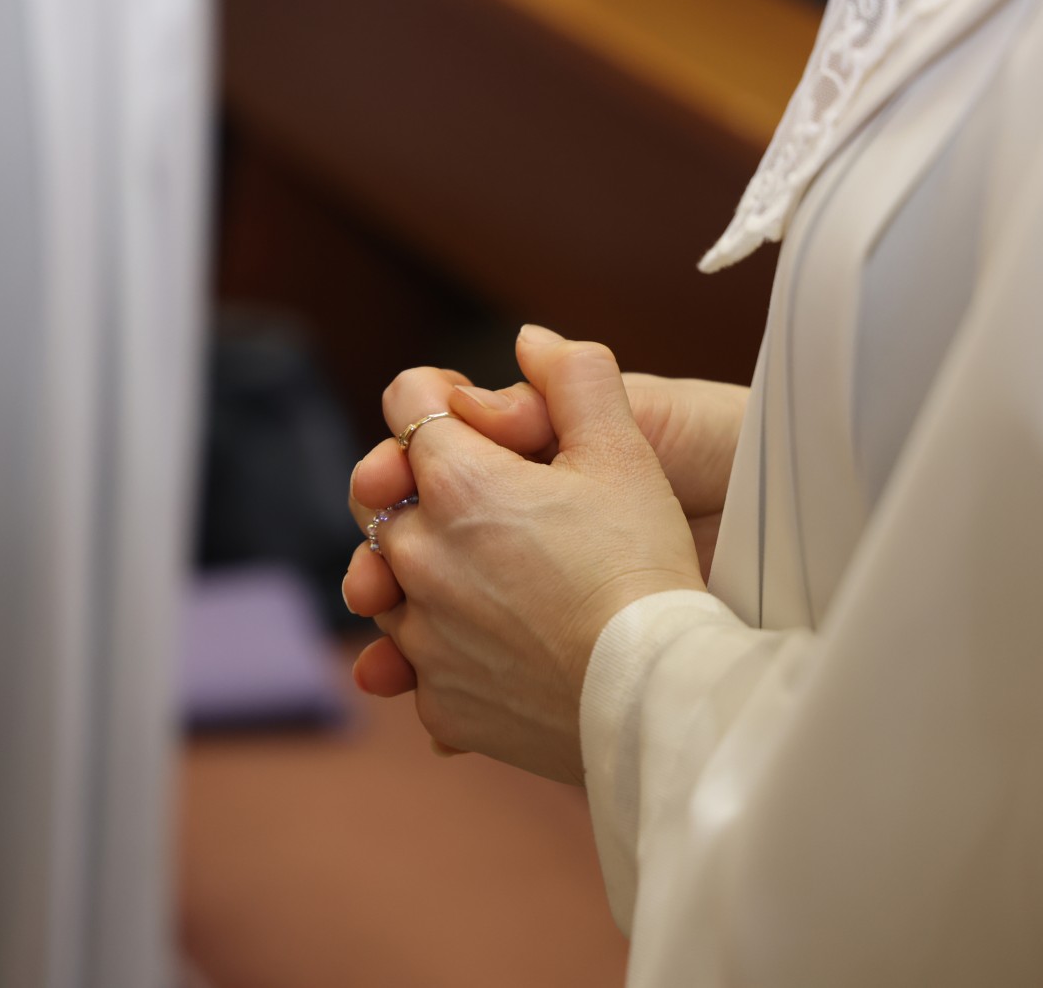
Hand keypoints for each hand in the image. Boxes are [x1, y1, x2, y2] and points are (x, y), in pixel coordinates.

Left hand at [342, 327, 705, 782]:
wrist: (658, 693)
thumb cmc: (642, 566)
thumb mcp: (625, 451)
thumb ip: (576, 377)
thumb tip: (530, 340)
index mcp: (456, 483)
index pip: (406, 402)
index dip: (440, 399)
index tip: (478, 423)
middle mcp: (417, 557)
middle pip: (384, 498)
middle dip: (424, 492)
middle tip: (493, 507)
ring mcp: (422, 637)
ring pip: (392, 584)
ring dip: (426, 574)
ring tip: (499, 582)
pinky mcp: (440, 701)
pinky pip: (419, 664)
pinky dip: (448, 651)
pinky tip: (505, 649)